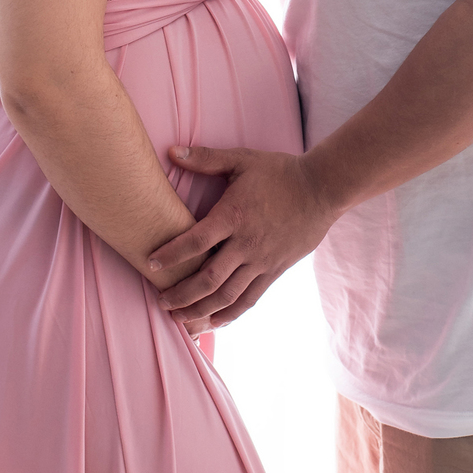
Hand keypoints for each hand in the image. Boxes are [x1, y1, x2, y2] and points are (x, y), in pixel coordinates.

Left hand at [147, 146, 337, 327]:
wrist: (322, 189)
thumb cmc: (279, 172)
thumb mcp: (242, 159)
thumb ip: (205, 158)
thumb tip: (171, 151)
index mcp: (233, 216)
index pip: (196, 242)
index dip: (171, 255)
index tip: (150, 263)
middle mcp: (246, 244)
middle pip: (208, 279)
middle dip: (181, 295)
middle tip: (160, 302)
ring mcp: (262, 261)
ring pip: (227, 295)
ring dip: (201, 311)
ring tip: (180, 318)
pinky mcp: (275, 271)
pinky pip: (250, 299)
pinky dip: (230, 314)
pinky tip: (214, 322)